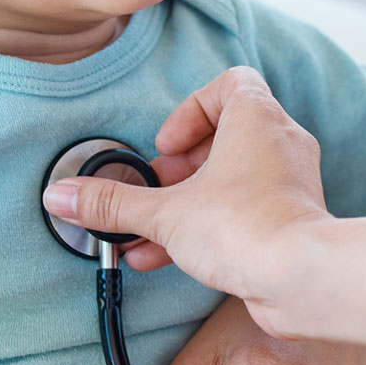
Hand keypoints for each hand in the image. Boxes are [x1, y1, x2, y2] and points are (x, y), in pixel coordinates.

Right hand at [42, 67, 329, 309]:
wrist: (303, 280)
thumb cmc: (248, 227)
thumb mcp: (165, 212)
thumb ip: (113, 204)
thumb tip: (63, 196)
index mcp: (257, 118)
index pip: (229, 84)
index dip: (190, 110)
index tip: (166, 145)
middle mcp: (281, 144)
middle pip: (224, 137)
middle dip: (180, 168)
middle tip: (155, 190)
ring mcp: (291, 184)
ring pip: (233, 181)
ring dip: (189, 203)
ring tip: (150, 231)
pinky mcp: (292, 222)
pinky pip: (246, 212)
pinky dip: (210, 227)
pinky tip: (167, 257)